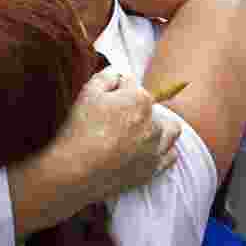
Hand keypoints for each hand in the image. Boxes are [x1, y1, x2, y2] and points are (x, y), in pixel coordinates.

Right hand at [54, 70, 180, 201]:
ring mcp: (156, 148)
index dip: (116, 88)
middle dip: (137, 107)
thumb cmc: (80, 130)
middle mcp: (154, 123)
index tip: (104, 98)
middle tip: (115, 117)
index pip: (131, 84)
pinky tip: (149, 148)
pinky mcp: (153, 169)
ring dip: (159, 125)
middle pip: (150, 107)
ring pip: (170, 130)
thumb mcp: (87, 93)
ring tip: (140, 130)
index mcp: (140, 100)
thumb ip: (106, 76)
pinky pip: (171, 155)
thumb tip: (118, 73)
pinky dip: (163, 148)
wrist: (75, 172)